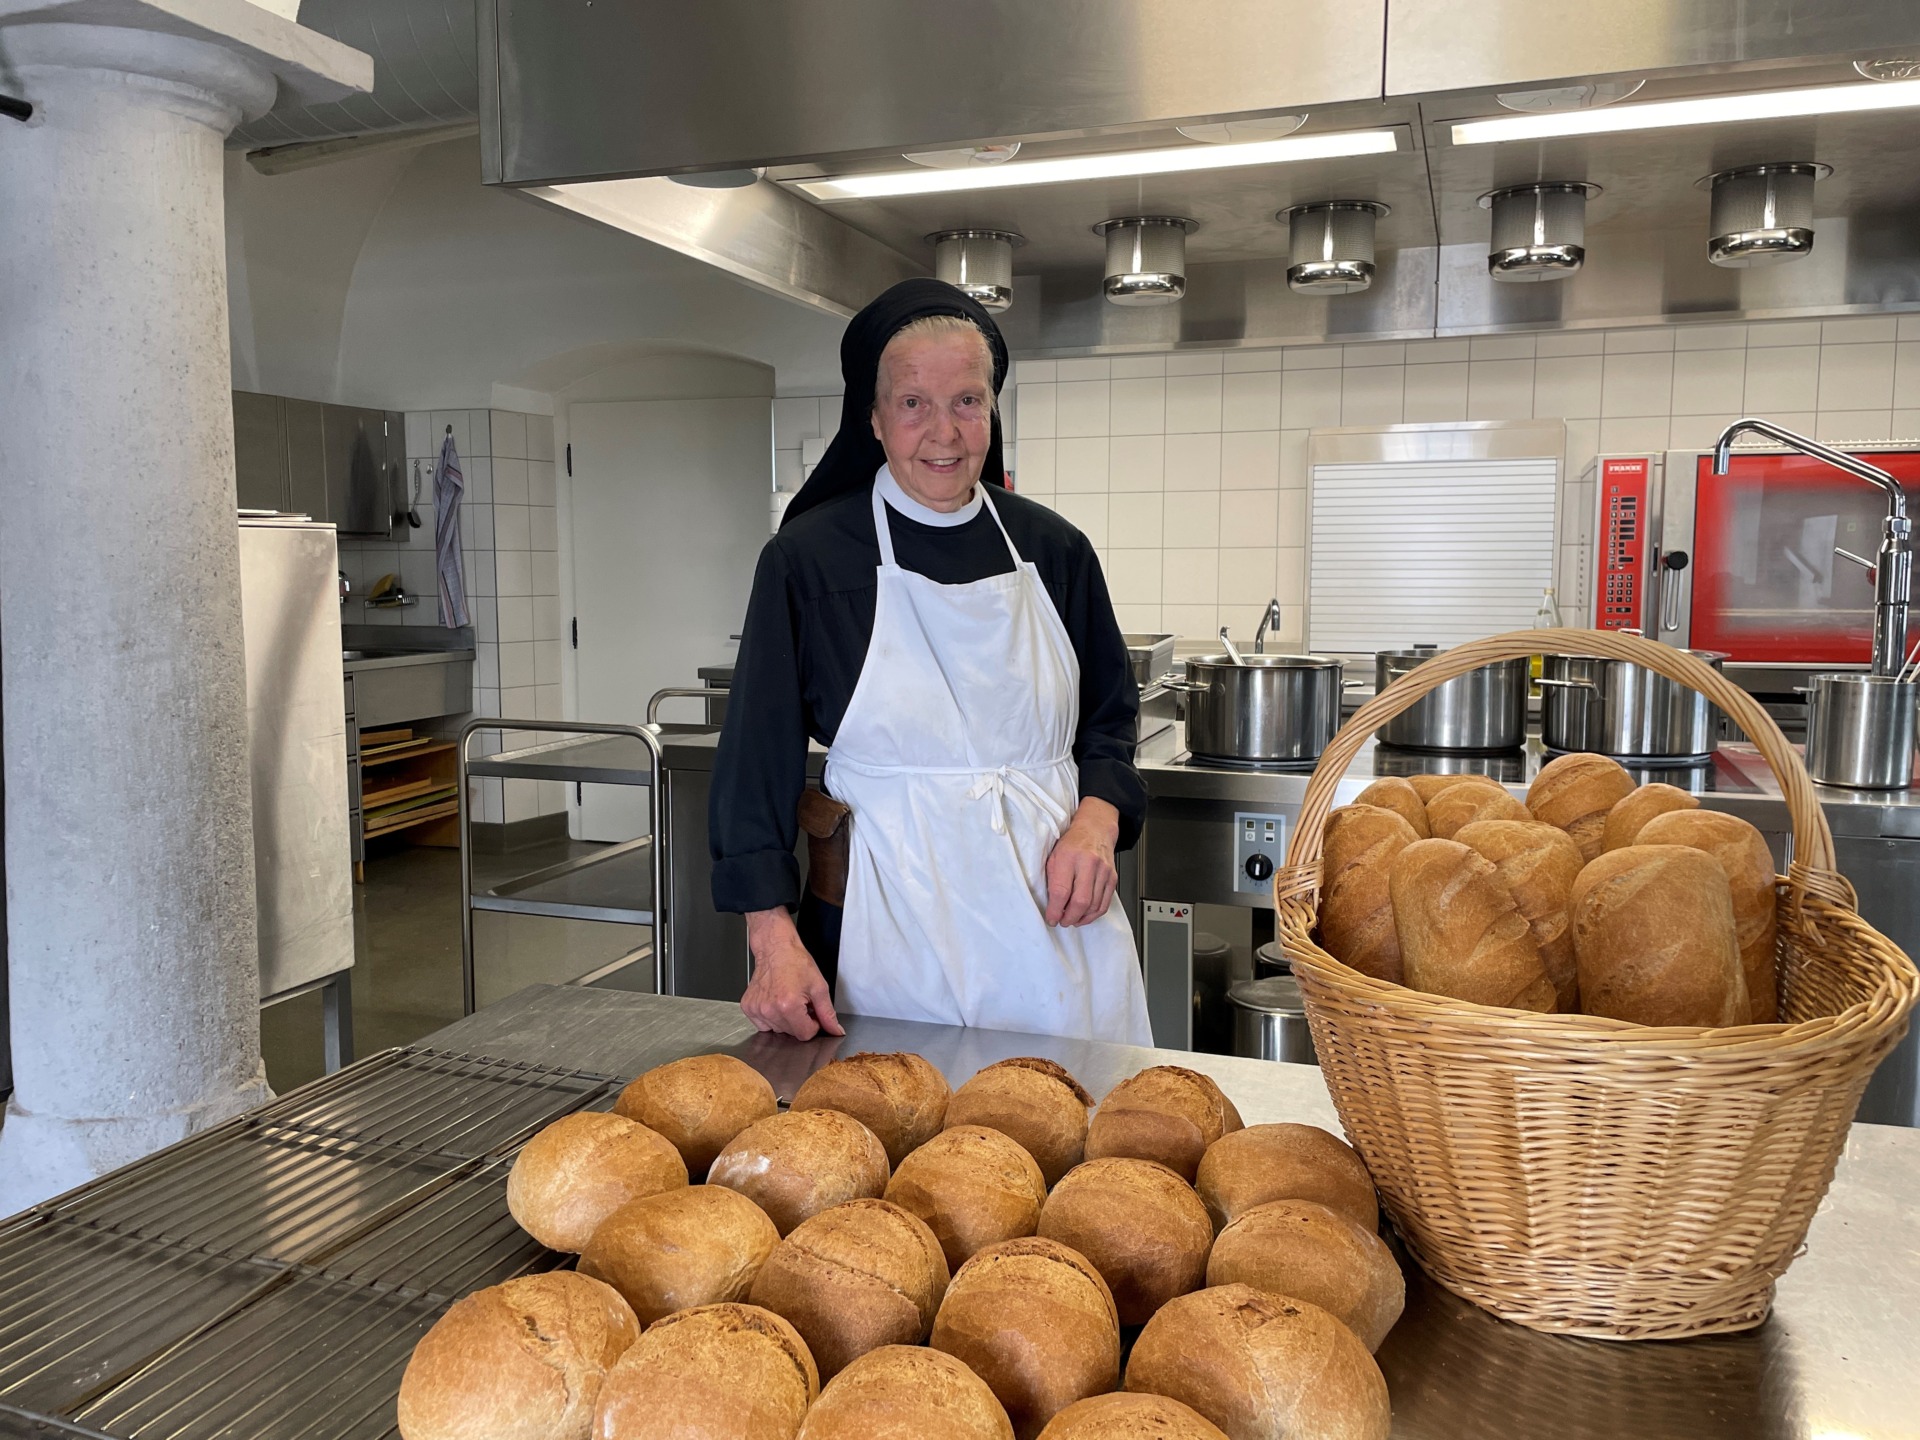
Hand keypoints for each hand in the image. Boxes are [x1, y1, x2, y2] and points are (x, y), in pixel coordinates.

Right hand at [742, 908, 843, 1039]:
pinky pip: (763, 1025)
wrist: (775, 948)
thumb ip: (827, 1013)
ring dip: (785, 1020)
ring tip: (787, 999)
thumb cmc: (795, 962)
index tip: (811, 1011)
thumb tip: (835, 1031)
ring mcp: (756, 1009)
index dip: (813, 1024)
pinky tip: (775, 1002)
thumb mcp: (819, 987)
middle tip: (800, 1001)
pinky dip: (771, 1018)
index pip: (805, 1034)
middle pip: (791, 1034)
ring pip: (778, 1031)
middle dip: (800, 1021)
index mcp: (788, 1006)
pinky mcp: (748, 1007)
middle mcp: (770, 1010)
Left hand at [1044, 797, 1120, 926]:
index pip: (1061, 891)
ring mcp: (1103, 871)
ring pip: (1093, 905)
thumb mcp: (1053, 856)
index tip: (1051, 918)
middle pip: (1080, 901)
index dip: (1055, 910)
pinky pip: (1104, 903)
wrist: (1095, 829)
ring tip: (1071, 919)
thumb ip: (1052, 879)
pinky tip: (1085, 916)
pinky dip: (1094, 914)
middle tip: (1062, 921)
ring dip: (1081, 918)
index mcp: (1068, 856)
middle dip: (1069, 917)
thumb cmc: (1071, 843)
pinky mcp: (1113, 878)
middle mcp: (1088, 863)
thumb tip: (1052, 906)